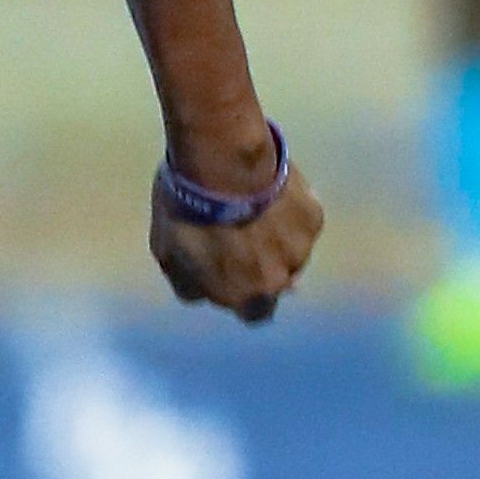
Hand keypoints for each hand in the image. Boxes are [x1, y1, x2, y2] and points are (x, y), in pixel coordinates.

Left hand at [149, 164, 323, 324]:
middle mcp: (279, 280)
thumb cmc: (187, 211)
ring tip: (252, 204)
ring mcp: (300, 248)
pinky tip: (268, 187)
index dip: (243, 294)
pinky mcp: (312, 216)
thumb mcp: (167, 253)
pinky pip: (299, 219)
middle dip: (261, 264)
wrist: (222, 164)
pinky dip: (286, 209)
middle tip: (243, 234)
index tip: (231, 273)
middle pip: (274, 281)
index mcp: (244, 295)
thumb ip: (189, 282)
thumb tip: (202, 293)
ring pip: (289, 250)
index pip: (253, 314)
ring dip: (274, 236)